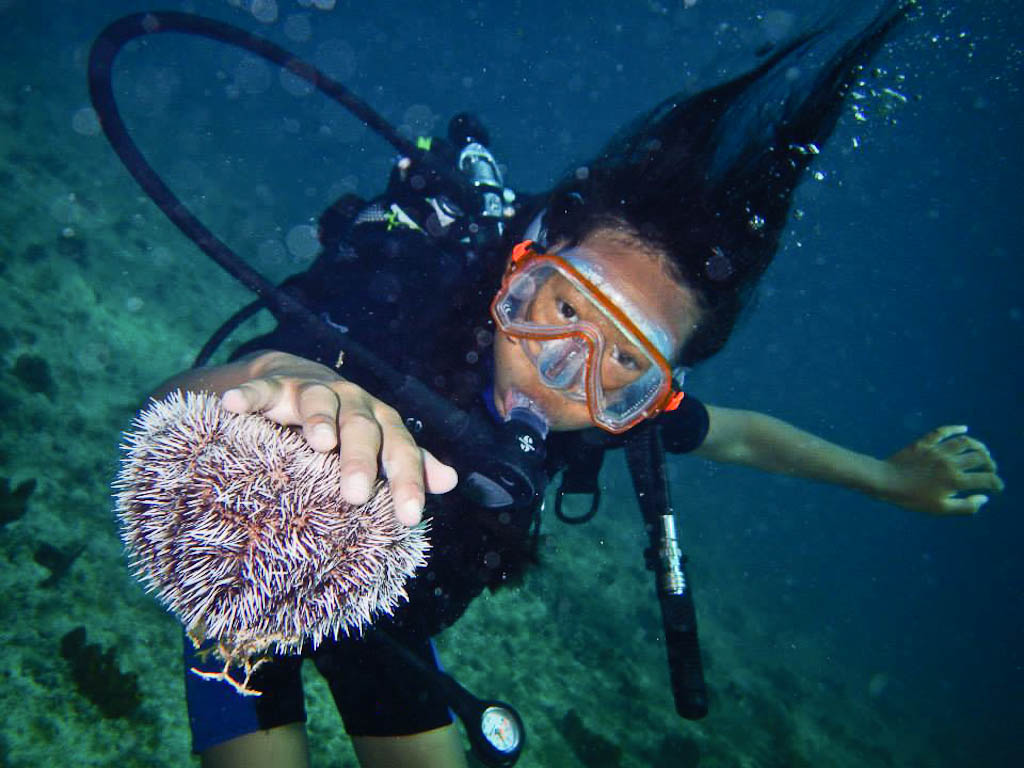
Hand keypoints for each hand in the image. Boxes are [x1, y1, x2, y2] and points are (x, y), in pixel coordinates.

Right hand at [221, 352, 457, 525]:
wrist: (299, 378)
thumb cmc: (347, 426)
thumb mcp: (378, 444)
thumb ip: (409, 463)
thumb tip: (451, 481)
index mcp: (380, 421)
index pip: (400, 450)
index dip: (407, 481)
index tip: (409, 517)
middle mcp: (352, 402)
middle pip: (362, 427)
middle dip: (362, 459)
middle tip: (356, 494)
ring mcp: (313, 390)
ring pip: (320, 401)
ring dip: (320, 419)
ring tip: (319, 442)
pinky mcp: (275, 384)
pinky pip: (262, 388)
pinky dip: (249, 395)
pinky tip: (232, 406)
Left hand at [880, 425, 1003, 514]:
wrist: (885, 482)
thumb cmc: (911, 498)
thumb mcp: (940, 509)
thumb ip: (965, 506)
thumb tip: (984, 498)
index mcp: (956, 480)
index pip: (986, 479)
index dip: (996, 484)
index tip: (997, 487)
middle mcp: (950, 463)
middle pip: (980, 458)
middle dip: (990, 464)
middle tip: (990, 469)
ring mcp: (937, 451)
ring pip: (965, 442)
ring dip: (978, 446)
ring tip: (982, 452)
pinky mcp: (924, 443)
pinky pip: (942, 431)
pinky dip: (955, 428)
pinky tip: (963, 429)